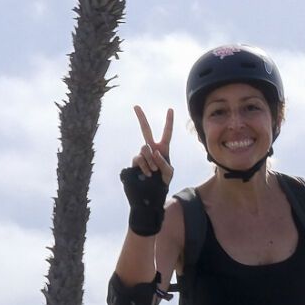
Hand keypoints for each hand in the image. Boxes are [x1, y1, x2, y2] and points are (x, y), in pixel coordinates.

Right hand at [123, 105, 173, 234]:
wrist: (149, 197)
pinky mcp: (133, 163)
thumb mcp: (169, 173)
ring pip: (144, 149)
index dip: (168, 122)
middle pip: (146, 131)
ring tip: (153, 172)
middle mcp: (150, 150)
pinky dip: (144, 166)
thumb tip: (154, 152)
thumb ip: (164, 161)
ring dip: (150, 160)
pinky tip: (146, 174)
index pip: (167, 134)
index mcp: (163, 150)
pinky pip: (138, 159)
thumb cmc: (161, 185)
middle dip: (141, 118)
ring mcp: (141, 156)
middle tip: (136, 106)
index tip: (170, 109)